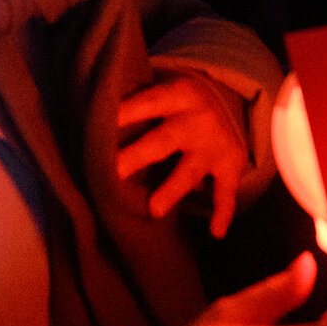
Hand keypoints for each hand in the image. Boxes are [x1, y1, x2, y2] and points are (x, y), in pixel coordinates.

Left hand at [117, 73, 249, 237]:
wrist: (228, 101)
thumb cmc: (179, 101)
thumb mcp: (166, 92)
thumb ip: (141, 105)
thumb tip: (96, 121)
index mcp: (177, 95)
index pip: (148, 103)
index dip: (127, 112)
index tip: (103, 125)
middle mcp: (197, 119)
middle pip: (164, 140)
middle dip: (139, 155)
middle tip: (117, 171)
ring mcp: (215, 144)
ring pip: (190, 170)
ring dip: (172, 190)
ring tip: (154, 210)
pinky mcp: (231, 166)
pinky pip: (226, 192)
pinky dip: (223, 213)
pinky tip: (216, 232)